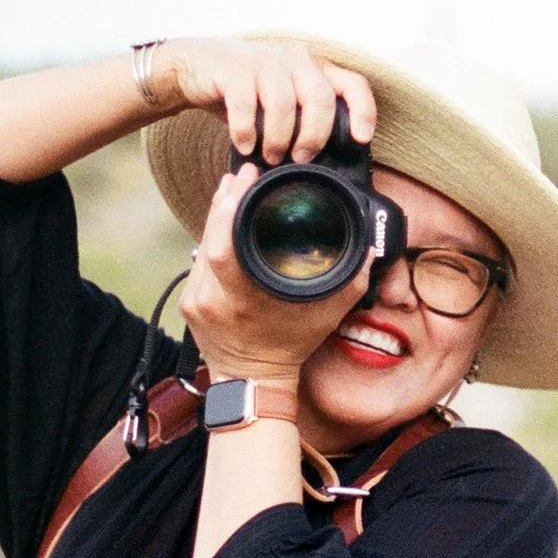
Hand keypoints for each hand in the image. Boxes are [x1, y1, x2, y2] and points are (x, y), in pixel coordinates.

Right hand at [157, 39, 376, 162]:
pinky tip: (245, 145)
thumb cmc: (246, 90)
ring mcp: (264, 60)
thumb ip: (302, 118)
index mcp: (313, 68)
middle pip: (319, 99)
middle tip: (301, 159)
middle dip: (314, 136)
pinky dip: (246, 131)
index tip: (361, 138)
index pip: (352, 83)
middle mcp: (294, 59)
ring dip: (279, 139)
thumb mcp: (281, 100)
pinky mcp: (234, 68)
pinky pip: (246, 104)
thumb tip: (320, 163)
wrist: (196, 66)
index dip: (363, 111)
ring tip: (271, 156)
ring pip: (284, 103)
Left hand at [180, 161, 372, 383]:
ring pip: (200, 244)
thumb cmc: (290, 347)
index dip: (229, 207)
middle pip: (207, 236)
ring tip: (233, 190)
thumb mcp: (326, 316)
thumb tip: (369, 249)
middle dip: (224, 200)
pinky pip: (198, 260)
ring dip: (216, 216)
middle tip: (240, 175)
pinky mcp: (188, 302)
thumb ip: (351, 281)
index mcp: (241, 299)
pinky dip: (211, 237)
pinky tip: (223, 222)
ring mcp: (195, 300)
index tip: (245, 179)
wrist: (253, 382)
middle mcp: (211, 298)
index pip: (222, 245)